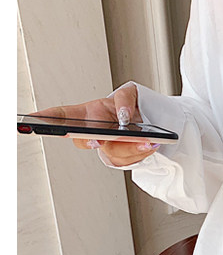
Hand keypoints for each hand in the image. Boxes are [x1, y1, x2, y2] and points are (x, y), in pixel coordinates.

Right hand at [32, 82, 157, 165]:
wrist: (156, 123)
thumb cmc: (136, 107)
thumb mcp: (132, 93)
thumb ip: (125, 98)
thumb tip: (122, 115)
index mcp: (89, 114)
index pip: (63, 115)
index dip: (47, 118)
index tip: (33, 120)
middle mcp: (94, 132)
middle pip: (85, 141)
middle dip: (90, 141)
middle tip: (98, 139)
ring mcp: (107, 147)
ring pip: (112, 154)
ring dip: (130, 148)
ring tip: (147, 141)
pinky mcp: (122, 159)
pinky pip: (128, 161)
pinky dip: (142, 153)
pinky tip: (151, 145)